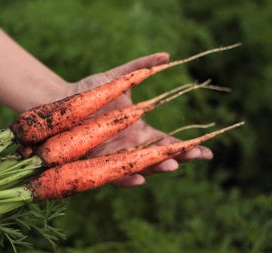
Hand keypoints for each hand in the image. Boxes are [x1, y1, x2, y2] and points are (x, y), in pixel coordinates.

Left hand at [67, 53, 212, 186]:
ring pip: (141, 168)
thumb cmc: (91, 91)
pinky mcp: (97, 163)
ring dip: (157, 168)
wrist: (63, 102)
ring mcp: (115, 157)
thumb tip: (167, 55)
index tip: (208, 150)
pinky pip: (113, 176)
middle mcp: (131, 148)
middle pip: (160, 158)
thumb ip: (141, 66)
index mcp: (140, 132)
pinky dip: (126, 179)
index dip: (188, 148)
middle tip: (198, 155)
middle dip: (180, 158)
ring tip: (172, 164)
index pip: (169, 143)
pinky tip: (139, 177)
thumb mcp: (119, 78)